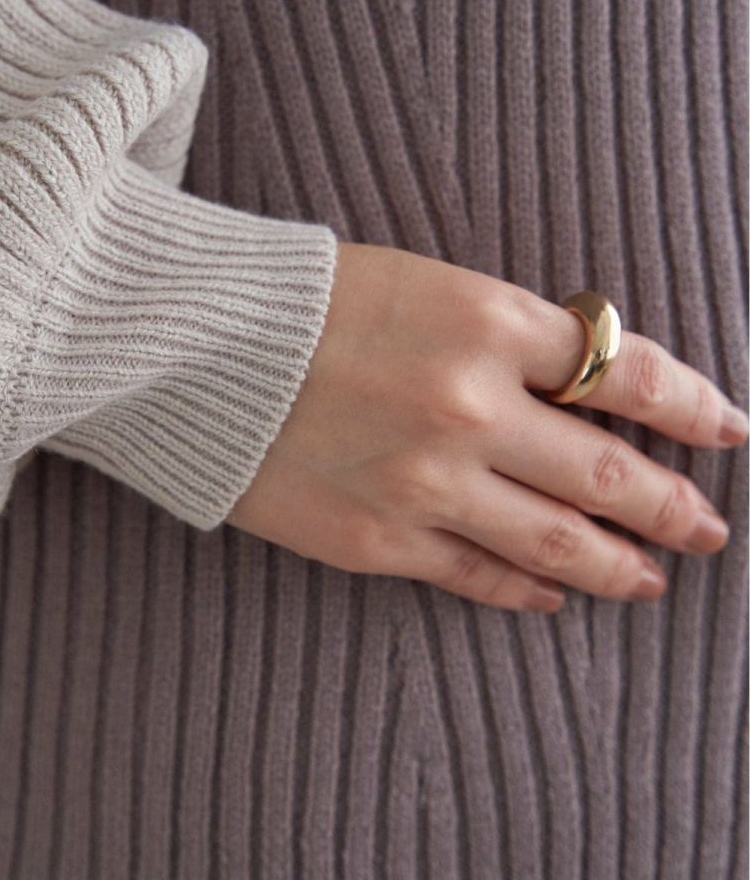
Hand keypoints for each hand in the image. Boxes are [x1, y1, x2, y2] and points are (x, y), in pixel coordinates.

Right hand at [227, 241, 748, 612]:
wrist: (185, 347)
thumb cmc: (298, 299)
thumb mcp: (420, 284)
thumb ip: (504, 335)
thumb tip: (580, 385)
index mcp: (486, 323)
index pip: (625, 369)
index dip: (691, 403)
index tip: (728, 427)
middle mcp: (470, 409)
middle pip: (609, 472)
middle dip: (674, 505)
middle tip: (710, 527)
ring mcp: (425, 484)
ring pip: (558, 541)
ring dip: (620, 565)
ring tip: (652, 580)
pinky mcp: (378, 540)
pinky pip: (477, 575)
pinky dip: (526, 589)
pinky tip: (552, 596)